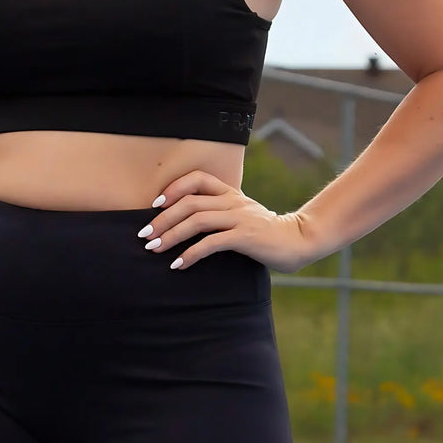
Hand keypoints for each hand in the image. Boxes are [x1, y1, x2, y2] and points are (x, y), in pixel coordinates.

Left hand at [138, 169, 314, 273]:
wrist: (299, 241)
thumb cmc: (265, 232)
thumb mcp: (242, 215)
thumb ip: (220, 213)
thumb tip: (186, 223)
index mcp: (230, 193)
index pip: (198, 179)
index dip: (174, 188)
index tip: (156, 204)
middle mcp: (233, 201)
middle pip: (189, 202)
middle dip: (162, 218)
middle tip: (144, 234)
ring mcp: (239, 218)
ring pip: (197, 220)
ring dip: (171, 235)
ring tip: (155, 248)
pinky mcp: (245, 236)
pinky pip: (211, 243)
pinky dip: (191, 254)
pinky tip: (178, 264)